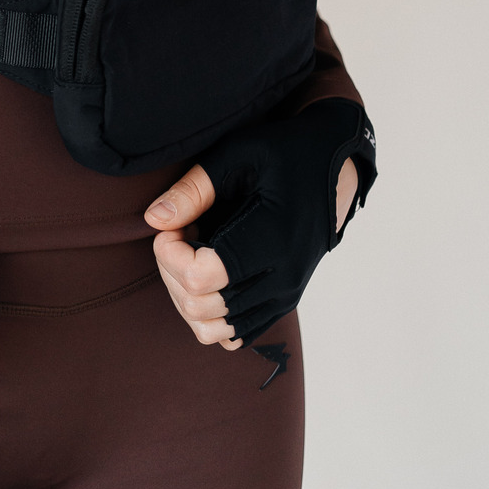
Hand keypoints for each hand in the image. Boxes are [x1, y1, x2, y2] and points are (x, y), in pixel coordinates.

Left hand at [143, 154, 357, 348]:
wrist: (335, 172)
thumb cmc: (285, 154)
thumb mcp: (238, 154)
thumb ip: (194, 188)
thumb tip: (153, 219)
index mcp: (273, 240)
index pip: (201, 278)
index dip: (170, 253)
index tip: (173, 223)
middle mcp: (282, 280)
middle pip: (199, 307)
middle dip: (171, 270)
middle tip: (181, 231)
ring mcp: (284, 298)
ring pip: (211, 329)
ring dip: (185, 293)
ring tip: (192, 251)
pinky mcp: (281, 304)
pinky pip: (232, 334)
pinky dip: (207, 311)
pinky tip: (207, 270)